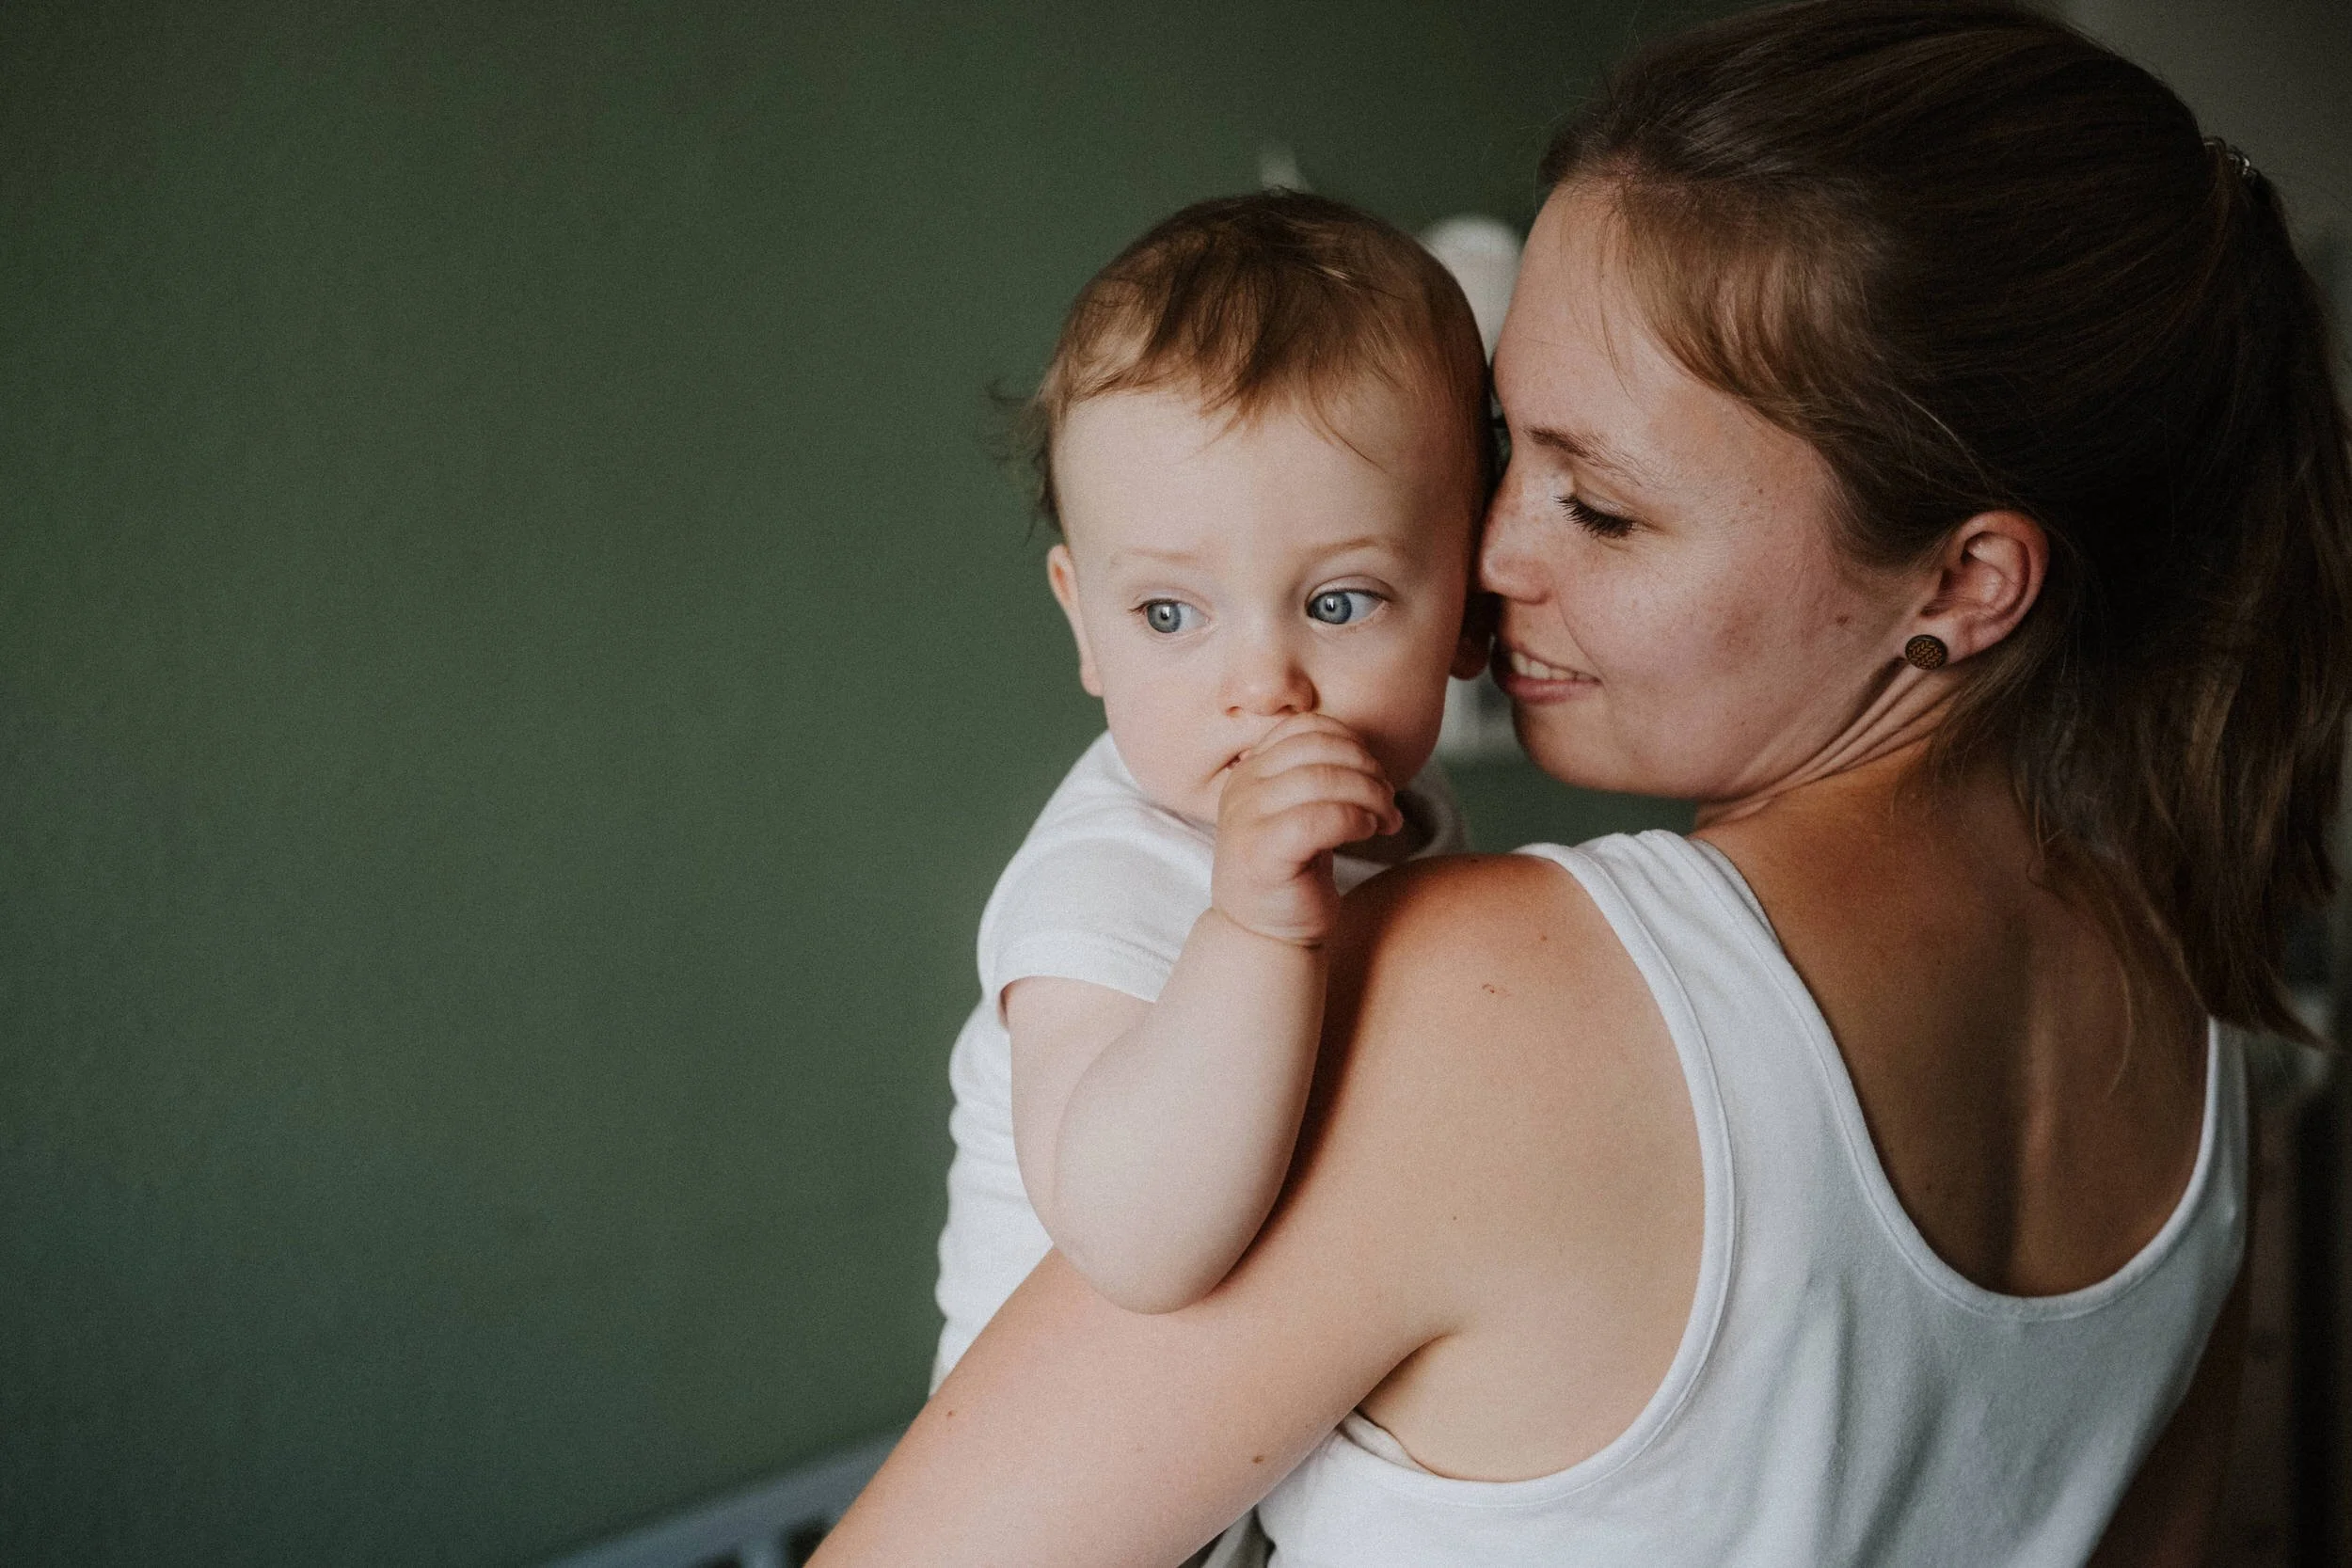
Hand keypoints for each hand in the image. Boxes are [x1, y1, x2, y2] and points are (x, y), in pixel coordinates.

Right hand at [1211, 714, 1401, 945]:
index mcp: (1250, 770)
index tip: (1375, 775)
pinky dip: (1355, 819)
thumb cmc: (1293, 873)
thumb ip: (1320, 776)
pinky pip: (1320, 818)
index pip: (1308, 727)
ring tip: (1386, 820)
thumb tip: (1368, 752)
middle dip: (1369, 769)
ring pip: (1323, 779)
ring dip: (1370, 795)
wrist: (1265, 936)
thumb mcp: (1301, 812)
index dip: (1353, 743)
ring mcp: (1246, 819)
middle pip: (1320, 748)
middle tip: (1390, 801)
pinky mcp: (1262, 853)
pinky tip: (1367, 833)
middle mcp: (1241, 787)